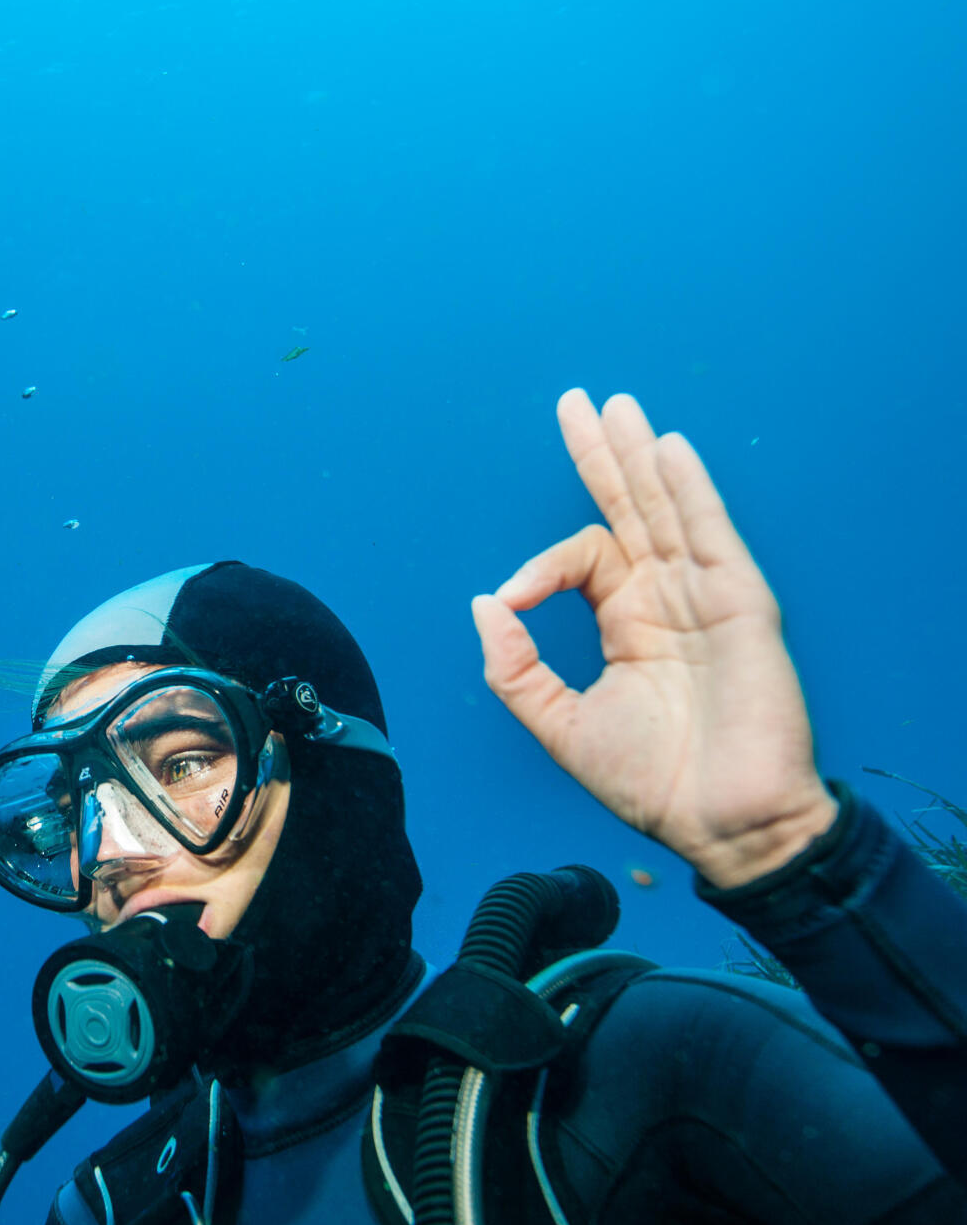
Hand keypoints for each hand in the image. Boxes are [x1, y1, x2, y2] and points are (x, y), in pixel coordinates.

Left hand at [470, 389, 836, 888]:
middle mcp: (666, 598)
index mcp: (628, 621)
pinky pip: (711, 535)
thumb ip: (515, 666)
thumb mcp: (559, 724)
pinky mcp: (740, 606)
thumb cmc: (654, 782)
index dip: (541, 567)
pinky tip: (665, 449)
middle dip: (602, 455)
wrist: (721, 823)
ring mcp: (705, 597)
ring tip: (615, 405)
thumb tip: (485, 602)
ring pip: (667, 509)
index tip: (513, 599)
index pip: (582, 558)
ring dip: (640, 455)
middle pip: (630, 508)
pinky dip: (689, 490)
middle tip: (578, 401)